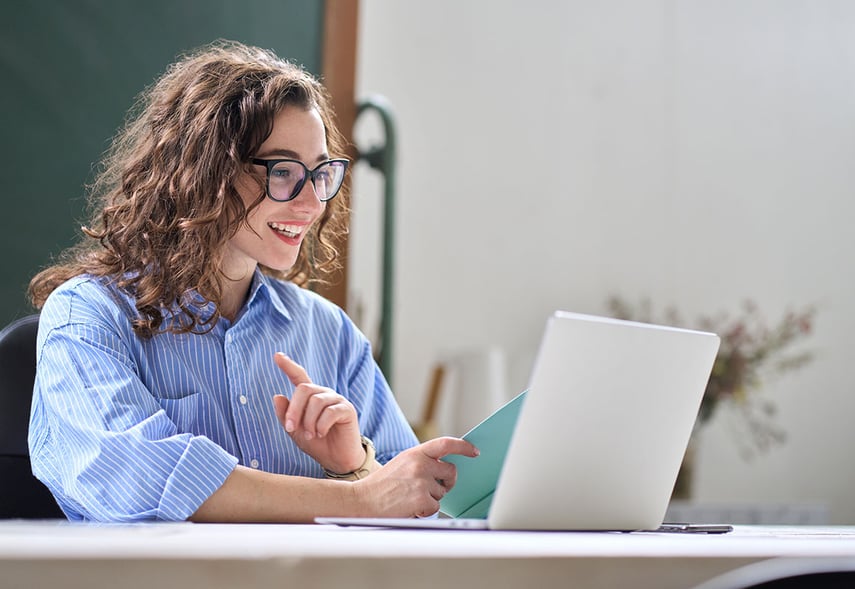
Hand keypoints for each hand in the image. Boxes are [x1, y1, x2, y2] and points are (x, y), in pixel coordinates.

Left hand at [271, 353, 364, 473]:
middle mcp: (324, 395)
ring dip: (308, 421)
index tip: (277, 355)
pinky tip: (321, 434)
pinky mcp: (347, 410)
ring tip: (310, 435)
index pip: (299, 376)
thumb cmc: (317, 445)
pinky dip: (321, 425)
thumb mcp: (295, 432)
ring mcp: (337, 400)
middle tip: (290, 428)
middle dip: (294, 409)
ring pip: (316, 401)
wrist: (337, 461)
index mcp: (311, 397)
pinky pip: (330, 411)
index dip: (288, 366)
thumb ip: (285, 415)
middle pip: (304, 389)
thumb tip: (277, 396)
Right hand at [352, 437, 479, 517]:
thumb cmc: (382, 485)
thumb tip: (445, 467)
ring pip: (442, 492)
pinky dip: (425, 510)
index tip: (474, 451)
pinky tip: (410, 507)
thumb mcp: (402, 463)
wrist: (362, 500)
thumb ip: (422, 461)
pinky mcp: (421, 499)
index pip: (446, 443)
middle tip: (432, 488)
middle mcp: (421, 464)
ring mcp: (422, 481)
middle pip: (451, 472)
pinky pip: (435, 507)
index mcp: (416, 453)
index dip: (463, 446)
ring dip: (431, 498)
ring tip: (410, 497)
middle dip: (446, 482)